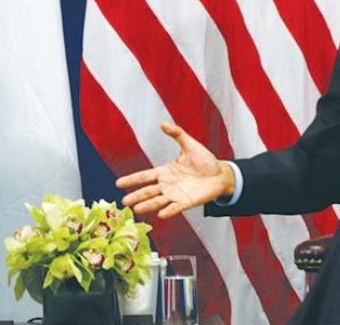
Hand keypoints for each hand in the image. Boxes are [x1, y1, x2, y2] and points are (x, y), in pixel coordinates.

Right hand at [115, 123, 235, 218]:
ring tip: (137, 210)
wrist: (221, 173)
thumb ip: (176, 134)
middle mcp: (167, 185)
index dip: (132, 179)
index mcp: (165, 171)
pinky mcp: (187, 202)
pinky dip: (169, 211)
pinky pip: (176, 208)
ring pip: (158, 201)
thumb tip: (162, 124)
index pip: (145, 176)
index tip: (118, 183)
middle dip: (136, 196)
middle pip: (148, 191)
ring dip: (148, 205)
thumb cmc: (204, 159)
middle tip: (124, 202)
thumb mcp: (189, 144)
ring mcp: (176, 195)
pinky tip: (161, 215)